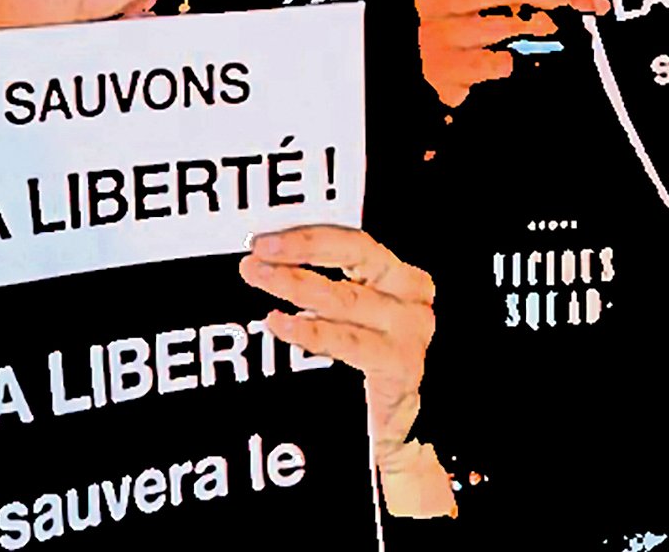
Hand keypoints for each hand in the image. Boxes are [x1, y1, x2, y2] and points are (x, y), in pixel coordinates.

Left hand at [240, 225, 454, 516]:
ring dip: (296, 284)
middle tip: (258, 251)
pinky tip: (281, 323)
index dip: (306, 235)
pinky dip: (311, 330)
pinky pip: (349, 341)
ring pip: (347, 296)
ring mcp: (409, 330)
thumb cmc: (367, 364)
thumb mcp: (350, 318)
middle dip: (302, 248)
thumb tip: (263, 263)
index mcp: (396, 274)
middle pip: (355, 255)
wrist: (399, 432)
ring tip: (260, 278)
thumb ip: (322, 286)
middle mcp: (409, 295)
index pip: (350, 240)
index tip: (263, 238)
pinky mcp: (401, 365)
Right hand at [415, 0, 609, 109]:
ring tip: (556, 29)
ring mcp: (441, 38)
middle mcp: (435, 4)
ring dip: (542, 25)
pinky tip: (533, 64)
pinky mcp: (449, 71)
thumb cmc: (410, 45)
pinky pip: (500, 63)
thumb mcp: (428, 5)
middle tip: (583, 0)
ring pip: (508, 22)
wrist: (379, 83)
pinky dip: (525, 63)